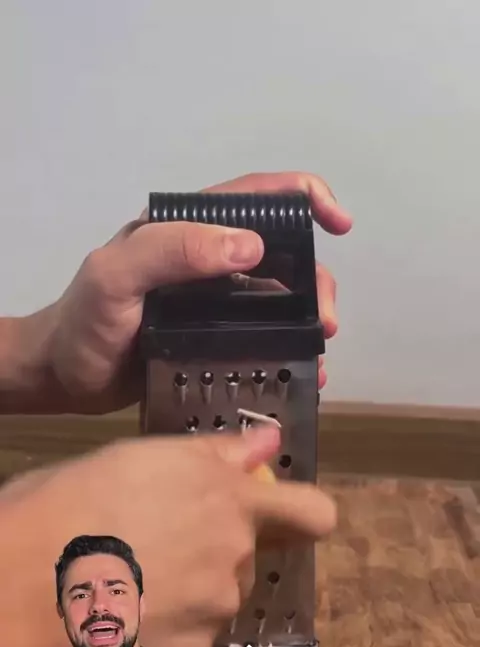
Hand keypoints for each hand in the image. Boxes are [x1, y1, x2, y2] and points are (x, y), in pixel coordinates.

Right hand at [30, 424, 335, 646]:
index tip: (275, 516)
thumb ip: (215, 455)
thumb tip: (267, 444)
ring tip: (133, 578)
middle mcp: (236, 557)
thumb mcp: (141, 458)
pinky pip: (193, 636)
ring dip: (192, 588)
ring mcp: (215, 611)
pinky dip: (169, 627)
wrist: (23, 585)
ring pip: (219, 597)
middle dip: (217, 548)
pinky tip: (128, 613)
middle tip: (156, 540)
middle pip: (249, 556)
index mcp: (231, 500)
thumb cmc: (71, 502)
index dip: (299, 515)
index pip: (312, 514)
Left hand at [47, 171, 351, 412]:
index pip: (253, 197)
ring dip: (309, 318)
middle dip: (315, 280)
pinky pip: (265, 337)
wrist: (65, 380)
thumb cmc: (83, 323)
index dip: (303, 198)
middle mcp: (206, 261)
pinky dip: (290, 350)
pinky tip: (304, 371)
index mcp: (185, 230)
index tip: (338, 221)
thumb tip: (251, 246)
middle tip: (327, 321)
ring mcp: (213, 302)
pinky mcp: (215, 340)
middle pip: (280, 254)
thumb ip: (170, 250)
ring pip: (279, 298)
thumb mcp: (115, 276)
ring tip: (319, 351)